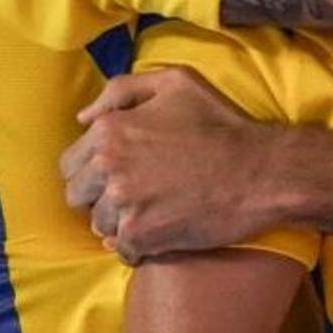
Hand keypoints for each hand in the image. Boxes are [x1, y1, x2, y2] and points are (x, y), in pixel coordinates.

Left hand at [64, 69, 279, 259]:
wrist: (262, 171)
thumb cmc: (221, 123)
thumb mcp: (175, 82)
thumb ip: (121, 90)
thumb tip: (84, 117)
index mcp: (109, 130)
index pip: (71, 163)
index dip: (92, 171)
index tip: (118, 175)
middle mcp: (109, 165)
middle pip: (77, 195)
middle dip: (100, 197)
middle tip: (135, 196)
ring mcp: (124, 202)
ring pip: (99, 224)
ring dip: (120, 223)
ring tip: (152, 214)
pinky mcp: (142, 234)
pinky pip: (122, 249)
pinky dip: (138, 248)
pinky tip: (160, 235)